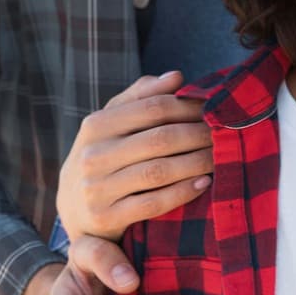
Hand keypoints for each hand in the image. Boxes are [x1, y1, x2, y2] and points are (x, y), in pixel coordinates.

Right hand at [57, 70, 211, 241]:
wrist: (72, 209)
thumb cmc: (103, 157)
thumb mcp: (111, 124)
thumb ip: (140, 97)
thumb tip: (176, 77)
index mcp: (95, 126)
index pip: (152, 108)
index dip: (188, 107)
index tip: (212, 109)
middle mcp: (93, 156)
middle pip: (160, 139)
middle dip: (198, 135)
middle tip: (224, 134)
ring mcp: (98, 189)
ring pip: (159, 171)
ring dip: (196, 163)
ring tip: (218, 156)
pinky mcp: (107, 218)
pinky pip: (153, 203)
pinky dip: (183, 192)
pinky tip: (203, 183)